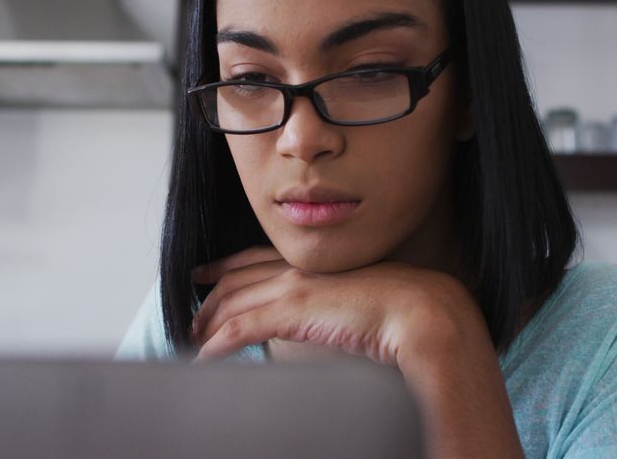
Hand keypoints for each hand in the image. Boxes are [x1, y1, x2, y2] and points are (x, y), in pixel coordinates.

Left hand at [189, 246, 480, 367]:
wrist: (424, 311)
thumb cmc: (409, 309)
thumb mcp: (365, 299)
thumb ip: (340, 303)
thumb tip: (332, 318)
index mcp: (316, 261)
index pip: (257, 258)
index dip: (226, 265)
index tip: (206, 273)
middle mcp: (299, 268)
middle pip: (237, 279)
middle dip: (209, 296)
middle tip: (192, 314)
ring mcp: (293, 287)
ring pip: (232, 303)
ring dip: (208, 324)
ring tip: (195, 342)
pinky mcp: (292, 311)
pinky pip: (240, 328)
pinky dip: (218, 344)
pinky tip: (206, 358)